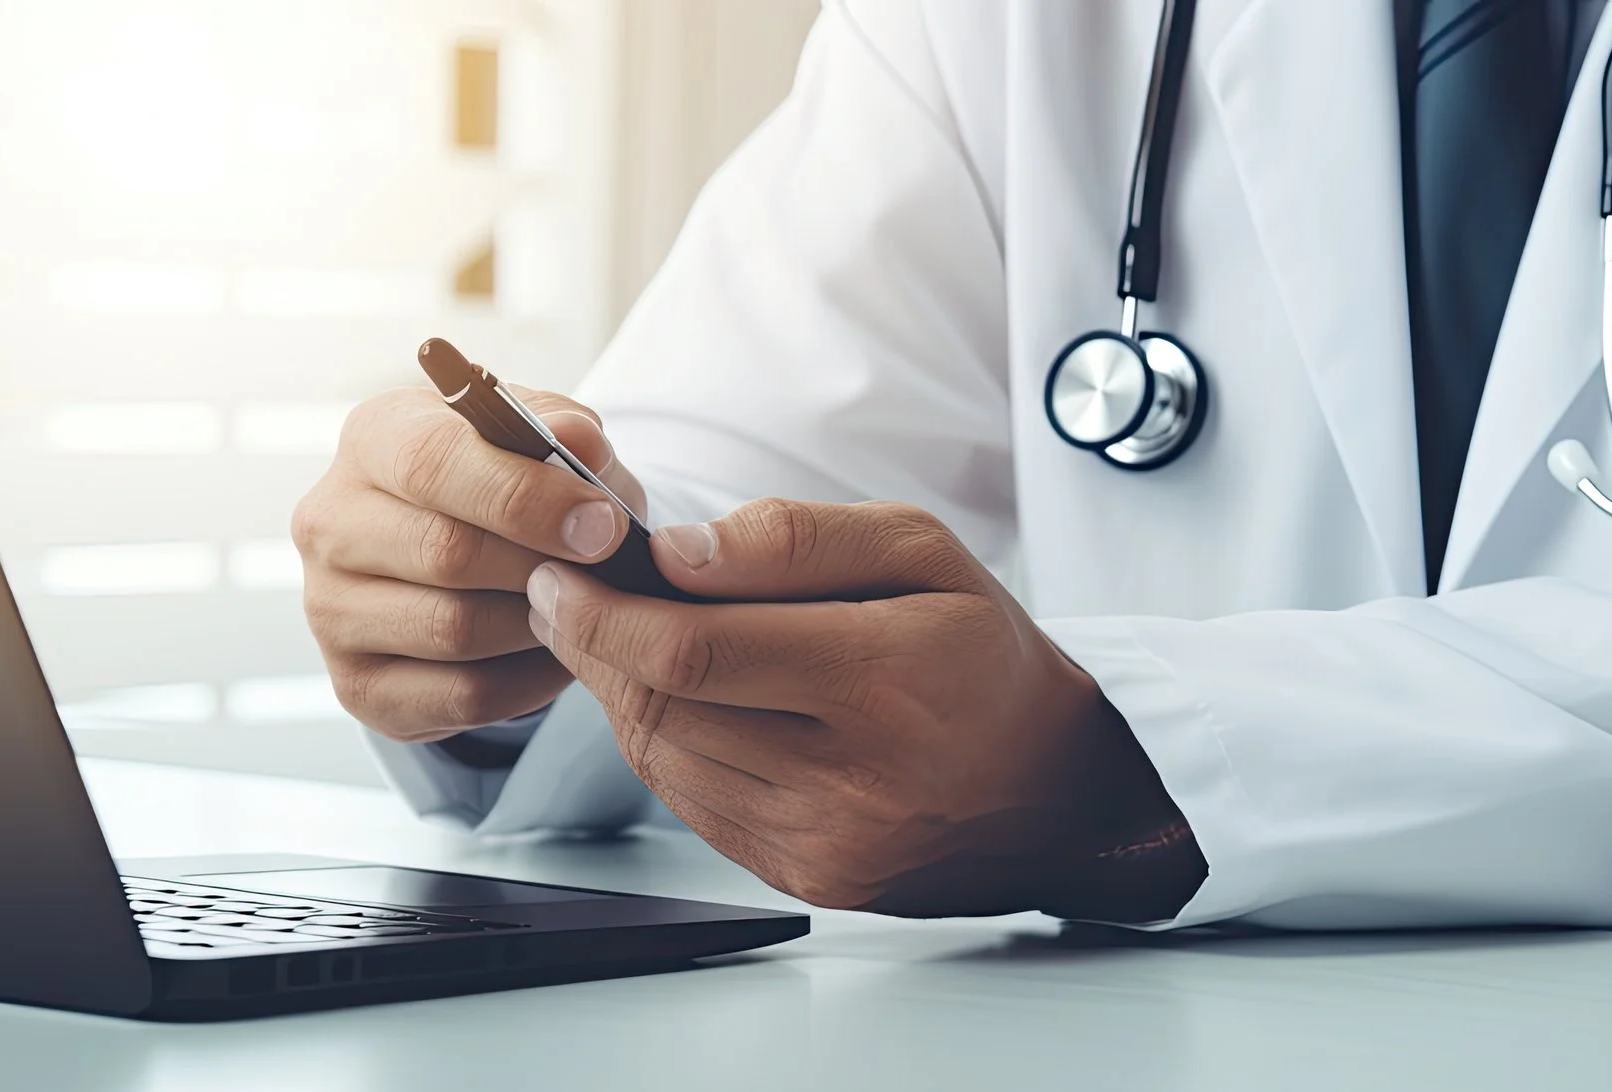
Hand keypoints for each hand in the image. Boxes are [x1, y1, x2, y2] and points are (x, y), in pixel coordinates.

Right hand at [292, 385, 644, 742]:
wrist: (477, 562)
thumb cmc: (516, 487)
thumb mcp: (547, 443)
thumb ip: (569, 433)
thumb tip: (580, 442)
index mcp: (373, 440)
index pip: (432, 463)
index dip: (525, 496)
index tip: (602, 522)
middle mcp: (330, 523)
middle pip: (445, 553)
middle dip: (542, 564)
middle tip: (604, 570)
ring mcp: (330, 610)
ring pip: (455, 630)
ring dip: (537, 624)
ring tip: (579, 605)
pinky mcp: (357, 685)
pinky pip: (463, 695)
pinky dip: (528, 681)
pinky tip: (555, 651)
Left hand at [527, 499, 1204, 920]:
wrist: (1051, 789)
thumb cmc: (983, 655)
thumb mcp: (923, 551)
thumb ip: (796, 539)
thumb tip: (677, 552)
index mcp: (884, 680)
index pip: (695, 651)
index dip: (605, 614)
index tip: (560, 577)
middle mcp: (851, 776)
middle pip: (664, 709)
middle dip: (596, 646)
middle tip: (567, 599)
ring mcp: (823, 840)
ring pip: (664, 760)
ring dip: (622, 695)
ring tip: (623, 641)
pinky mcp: (803, 875)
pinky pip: (692, 805)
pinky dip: (666, 748)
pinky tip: (681, 703)